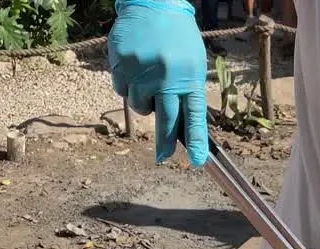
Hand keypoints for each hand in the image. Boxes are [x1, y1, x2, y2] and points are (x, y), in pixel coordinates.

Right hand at [108, 0, 208, 165]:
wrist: (154, 5)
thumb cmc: (178, 39)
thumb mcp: (193, 63)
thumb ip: (186, 92)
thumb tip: (180, 127)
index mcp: (189, 76)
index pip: (194, 115)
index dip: (196, 140)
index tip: (197, 161)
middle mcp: (166, 76)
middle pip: (165, 120)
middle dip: (165, 143)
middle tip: (164, 157)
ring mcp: (142, 71)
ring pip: (138, 106)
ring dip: (143, 102)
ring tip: (150, 80)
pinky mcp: (121, 64)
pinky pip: (122, 90)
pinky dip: (128, 85)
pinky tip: (136, 67)